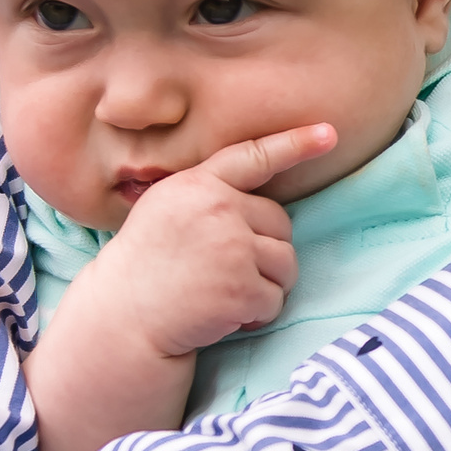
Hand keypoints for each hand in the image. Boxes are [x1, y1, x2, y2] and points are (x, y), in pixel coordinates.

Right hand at [95, 125, 333, 360]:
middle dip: (267, 252)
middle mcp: (217, 209)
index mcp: (197, 184)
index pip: (253, 156)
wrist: (122, 317)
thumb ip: (208, 195)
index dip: (295, 144)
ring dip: (266, 286)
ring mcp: (231, 248)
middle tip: (230, 272)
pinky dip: (257, 315)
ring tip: (226, 293)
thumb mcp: (166, 208)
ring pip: (286, 264)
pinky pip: (275, 300)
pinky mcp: (241, 288)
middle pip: (281, 225)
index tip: (328, 134)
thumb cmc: (148, 263)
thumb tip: (260, 199)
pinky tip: (225, 315)